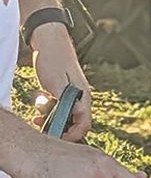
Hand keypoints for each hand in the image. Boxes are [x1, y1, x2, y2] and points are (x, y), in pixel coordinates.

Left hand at [30, 24, 91, 141]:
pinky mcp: (65, 90)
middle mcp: (82, 97)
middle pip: (75, 123)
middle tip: (41, 125)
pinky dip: (50, 108)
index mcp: (83, 97)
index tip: (58, 138)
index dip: (73, 136)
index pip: (85, 125)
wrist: (49, 39)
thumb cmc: (53, 59)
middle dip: (58, 127)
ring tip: (38, 114)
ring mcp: (74, 94)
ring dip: (52, 117)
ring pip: (66, 115)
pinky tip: (41, 102)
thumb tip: (68, 123)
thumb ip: (64, 105)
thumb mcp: (56, 85)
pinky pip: (61, 106)